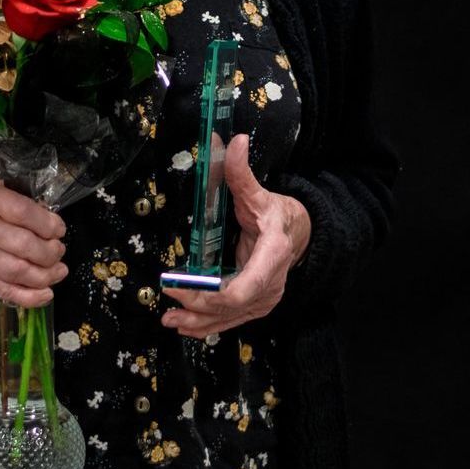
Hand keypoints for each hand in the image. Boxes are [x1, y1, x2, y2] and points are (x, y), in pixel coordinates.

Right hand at [0, 164, 67, 305]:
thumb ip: (11, 186)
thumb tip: (45, 205)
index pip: (19, 212)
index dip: (45, 222)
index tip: (59, 227)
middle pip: (19, 245)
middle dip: (48, 251)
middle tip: (60, 248)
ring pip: (13, 271)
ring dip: (44, 275)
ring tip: (60, 269)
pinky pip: (2, 289)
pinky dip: (27, 296)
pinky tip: (47, 293)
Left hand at [161, 133, 310, 339]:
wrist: (301, 235)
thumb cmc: (278, 215)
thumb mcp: (259, 194)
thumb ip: (242, 173)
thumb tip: (234, 141)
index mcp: (273, 254)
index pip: (246, 287)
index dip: (213, 293)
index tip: (183, 286)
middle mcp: (271, 283)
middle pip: (232, 305)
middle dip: (198, 305)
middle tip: (168, 296)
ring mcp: (265, 298)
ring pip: (230, 318)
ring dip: (199, 322)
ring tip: (170, 319)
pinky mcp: (257, 306)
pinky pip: (232, 320)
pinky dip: (208, 326)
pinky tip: (186, 327)